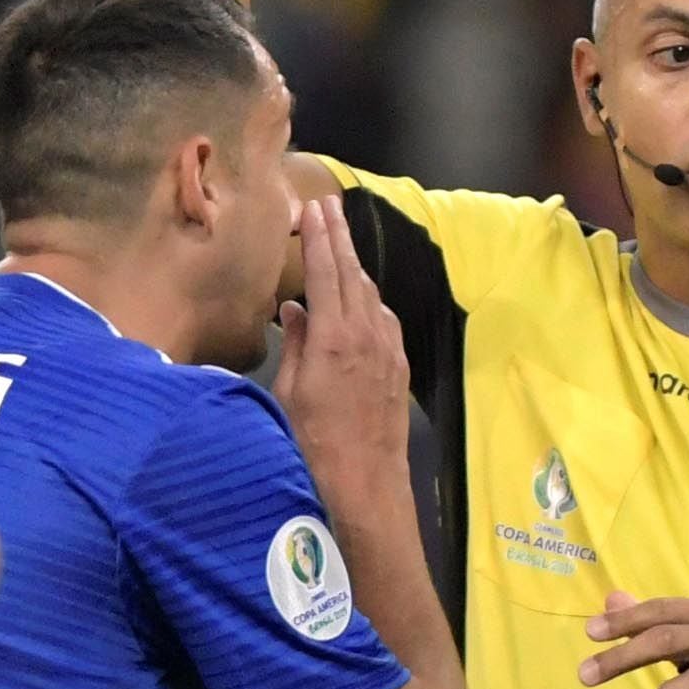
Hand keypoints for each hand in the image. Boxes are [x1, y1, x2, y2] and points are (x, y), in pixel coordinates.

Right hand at [274, 197, 408, 496]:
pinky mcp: (398, 364)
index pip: (326, 272)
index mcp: (333, 337)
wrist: (366, 480)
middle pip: (352, 272)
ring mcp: (387, 348)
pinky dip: (367, 298)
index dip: (320, 237)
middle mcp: (366, 334)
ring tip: (339, 244)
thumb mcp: (290, 391)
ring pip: (369, 293)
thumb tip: (293, 308)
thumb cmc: (314, 441)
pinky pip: (382, 318)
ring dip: (353, 265)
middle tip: (329, 207)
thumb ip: (294, 342)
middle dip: (340, 237)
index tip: (314, 209)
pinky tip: (359, 296)